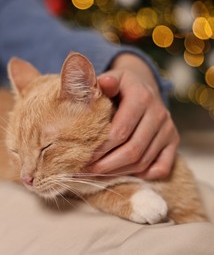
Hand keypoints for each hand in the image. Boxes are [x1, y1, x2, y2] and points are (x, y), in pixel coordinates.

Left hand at [90, 54, 179, 179]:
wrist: (143, 87)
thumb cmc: (118, 87)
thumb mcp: (110, 79)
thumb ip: (103, 82)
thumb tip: (104, 82)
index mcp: (141, 97)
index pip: (120, 131)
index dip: (100, 148)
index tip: (81, 157)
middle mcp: (159, 114)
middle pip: (132, 150)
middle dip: (106, 165)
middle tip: (86, 171)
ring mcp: (168, 129)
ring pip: (143, 161)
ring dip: (118, 171)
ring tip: (97, 174)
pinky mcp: (173, 141)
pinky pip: (161, 168)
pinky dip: (141, 175)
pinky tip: (121, 173)